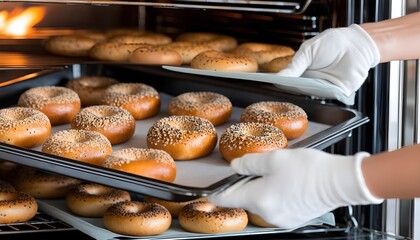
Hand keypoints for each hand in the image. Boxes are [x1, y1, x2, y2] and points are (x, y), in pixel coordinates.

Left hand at [208, 148, 382, 228]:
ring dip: (262, 190)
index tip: (208, 194)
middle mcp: (269, 214)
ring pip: (262, 202)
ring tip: (278, 174)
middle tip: (258, 169)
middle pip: (247, 199)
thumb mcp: (274, 159)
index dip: (217, 194)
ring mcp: (282, 219)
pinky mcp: (293, 219)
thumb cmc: (310, 169)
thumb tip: (235, 167)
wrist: (340, 181)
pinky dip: (275, 196)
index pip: (228, 198)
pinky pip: (276, 207)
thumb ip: (250, 164)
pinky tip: (287, 183)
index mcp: (260, 199)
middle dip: (247, 185)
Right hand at [277, 24, 379, 95]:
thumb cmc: (333, 43)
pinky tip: (312, 90)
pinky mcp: (336, 93)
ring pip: (310, 95)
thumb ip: (295, 65)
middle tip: (281, 87)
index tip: (270, 83)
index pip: (288, 80)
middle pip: (297, 89)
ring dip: (303, 92)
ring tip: (295, 88)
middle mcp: (311, 82)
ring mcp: (323, 88)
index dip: (279, 82)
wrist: (357, 44)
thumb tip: (279, 76)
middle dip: (290, 89)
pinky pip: (326, 97)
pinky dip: (319, 95)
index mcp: (303, 71)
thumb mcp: (309, 51)